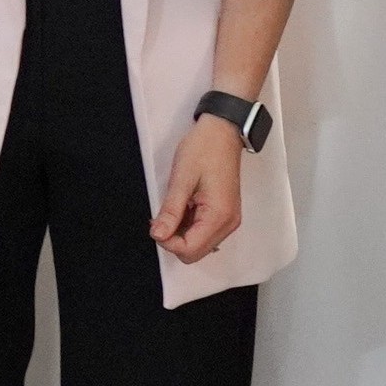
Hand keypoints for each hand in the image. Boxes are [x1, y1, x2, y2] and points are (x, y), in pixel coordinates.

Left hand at [151, 116, 246, 262]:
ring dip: (181, 233)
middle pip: (195, 252)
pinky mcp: (224, 215)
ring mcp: (228, 220)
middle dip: (173, 239)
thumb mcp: (181, 179)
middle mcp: (228, 223)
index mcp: (219, 216)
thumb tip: (158, 235)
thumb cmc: (204, 149)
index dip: (167, 242)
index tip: (156, 224)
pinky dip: (189, 226)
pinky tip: (183, 206)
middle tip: (162, 215)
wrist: (222, 132)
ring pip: (199, 244)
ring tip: (175, 206)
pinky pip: (204, 232)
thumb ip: (170, 211)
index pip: (189, 250)